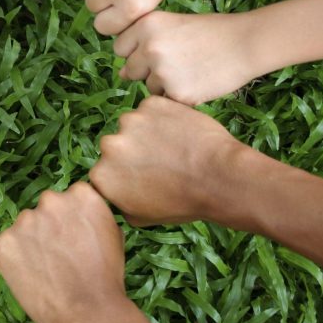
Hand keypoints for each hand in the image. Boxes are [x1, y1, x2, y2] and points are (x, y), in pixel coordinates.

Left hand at [0, 183, 124, 322]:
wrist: (88, 312)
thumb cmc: (106, 276)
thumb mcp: (112, 233)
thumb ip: (92, 214)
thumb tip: (81, 212)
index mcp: (80, 194)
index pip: (69, 197)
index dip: (70, 219)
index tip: (74, 237)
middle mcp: (51, 200)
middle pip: (46, 208)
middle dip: (49, 226)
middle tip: (58, 254)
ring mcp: (26, 220)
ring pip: (26, 226)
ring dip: (31, 241)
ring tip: (46, 268)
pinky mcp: (5, 241)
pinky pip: (8, 244)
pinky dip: (15, 257)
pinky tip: (31, 274)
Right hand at [90, 96, 245, 225]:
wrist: (220, 178)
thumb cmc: (183, 203)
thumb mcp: (141, 218)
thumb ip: (119, 203)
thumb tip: (116, 194)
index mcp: (102, 176)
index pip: (103, 171)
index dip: (123, 175)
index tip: (141, 177)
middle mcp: (109, 145)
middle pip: (115, 145)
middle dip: (132, 151)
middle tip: (159, 161)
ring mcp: (130, 121)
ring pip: (133, 125)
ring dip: (146, 132)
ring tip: (173, 147)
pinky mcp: (152, 104)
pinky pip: (152, 109)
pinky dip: (163, 118)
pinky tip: (180, 133)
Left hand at [115, 10, 259, 104]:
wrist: (245, 43)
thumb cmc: (209, 32)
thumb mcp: (171, 24)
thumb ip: (143, 42)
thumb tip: (121, 74)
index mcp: (145, 24)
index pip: (120, 48)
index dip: (136, 51)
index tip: (157, 49)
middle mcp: (149, 47)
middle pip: (130, 70)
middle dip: (147, 70)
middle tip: (176, 62)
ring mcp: (162, 71)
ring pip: (148, 86)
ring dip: (164, 84)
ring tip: (190, 70)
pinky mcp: (177, 93)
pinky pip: (167, 100)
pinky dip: (179, 95)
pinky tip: (197, 81)